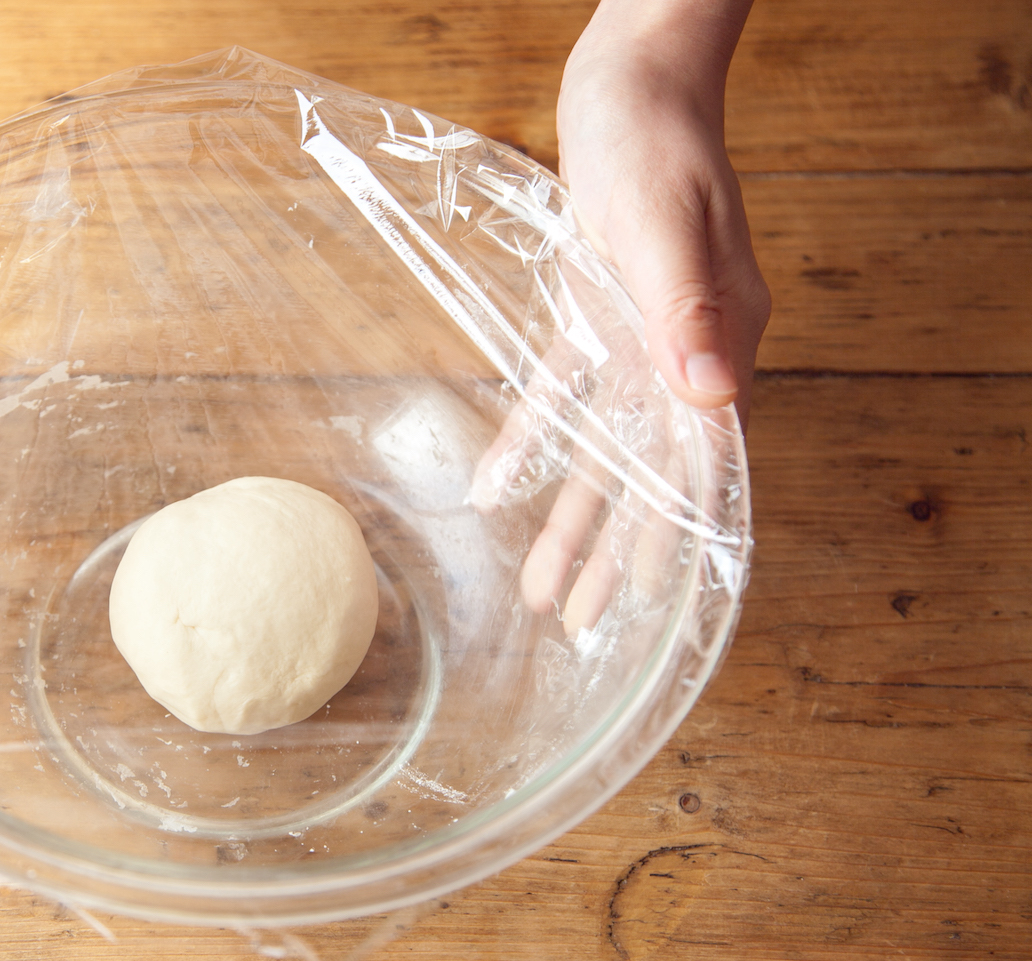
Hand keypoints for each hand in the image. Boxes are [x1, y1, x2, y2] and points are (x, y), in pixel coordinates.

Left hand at [475, 0, 766, 633]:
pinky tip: (498, 485)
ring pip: (602, 448)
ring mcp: (641, 340)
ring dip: (569, 514)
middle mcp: (682, 356)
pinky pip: (562, 393)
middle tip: (575, 621)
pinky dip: (532, 439)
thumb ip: (688, 312)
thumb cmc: (656, 145)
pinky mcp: (596, 316)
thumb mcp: (667, 227)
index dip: (671, 536)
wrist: (630, 87)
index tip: (648, 602)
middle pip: (646, 474)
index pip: (697, 464)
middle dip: (611, 550)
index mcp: (716, 345)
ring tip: (540, 584)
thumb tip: (711, 397)